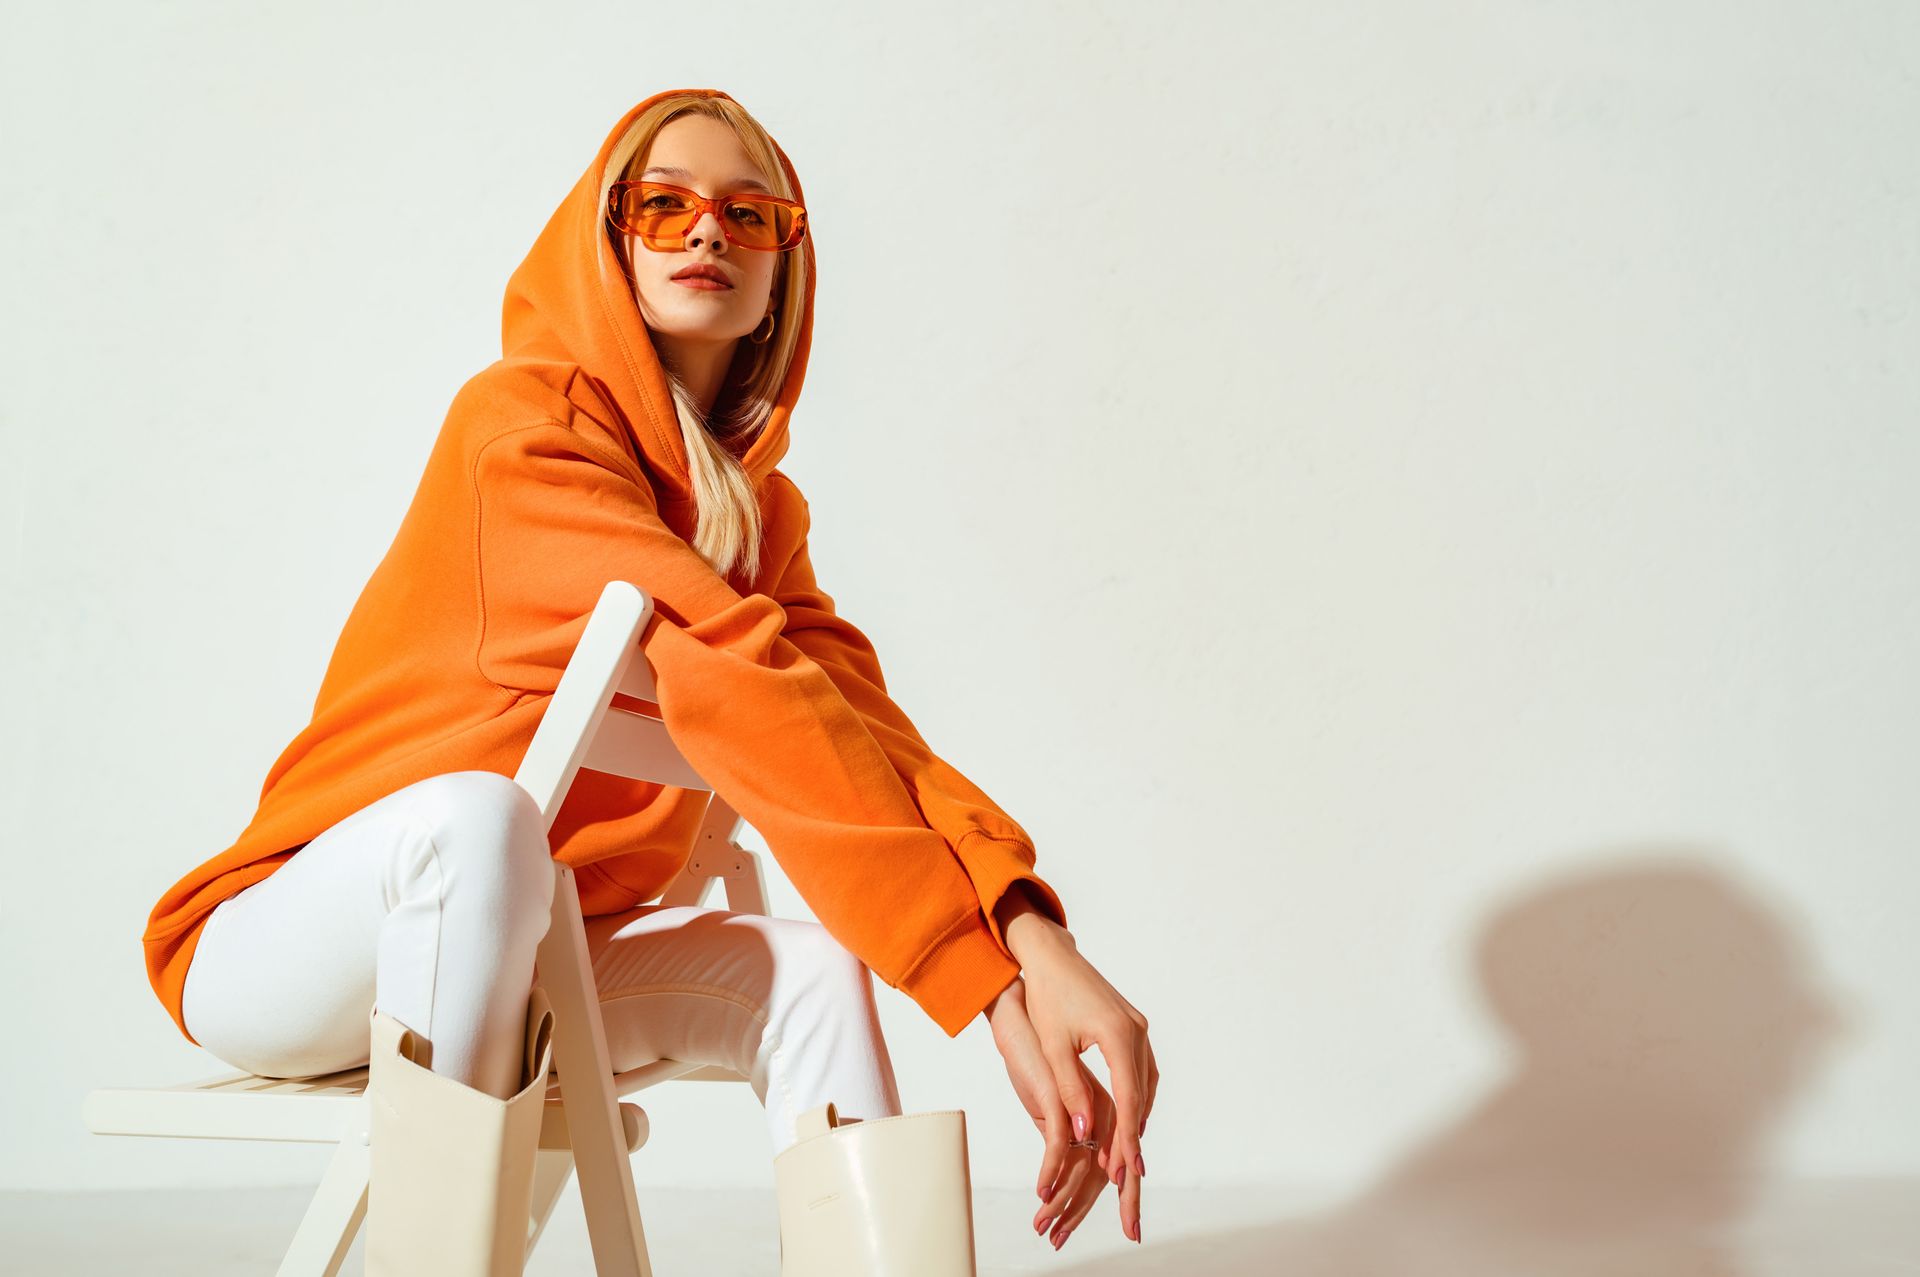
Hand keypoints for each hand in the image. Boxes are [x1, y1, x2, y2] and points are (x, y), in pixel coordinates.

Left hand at [983, 923, 1155, 1247]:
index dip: (1126, 1139)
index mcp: (1116, 1035)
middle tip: (1127, 1178)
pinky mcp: (1133, 1027)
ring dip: (1137, 1119)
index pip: (1126, 1099)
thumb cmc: (1046, 998)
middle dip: (1133, 1137)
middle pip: (1140, 1097)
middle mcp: (1136, 1031)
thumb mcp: (1052, 1047)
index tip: (1124, 1173)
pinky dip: (1136, 1099)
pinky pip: (1142, 1072)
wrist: (1052, 957)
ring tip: (1128, 1156)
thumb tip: (1085, 1134)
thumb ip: (1069, 1090)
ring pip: (1145, 1086)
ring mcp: (1138, 1028)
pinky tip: (1128, 1118)